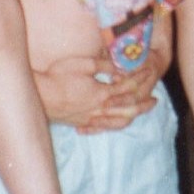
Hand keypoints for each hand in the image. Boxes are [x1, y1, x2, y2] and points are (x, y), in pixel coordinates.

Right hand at [36, 53, 161, 133]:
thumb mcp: (83, 64)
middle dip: (143, 105)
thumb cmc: (58, 76)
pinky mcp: (79, 123)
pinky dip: (109, 127)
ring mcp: (89, 119)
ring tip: (138, 114)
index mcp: (102, 94)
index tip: (149, 72)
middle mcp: (99, 109)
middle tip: (155, 101)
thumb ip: (103, 66)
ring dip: (130, 117)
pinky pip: (100, 128)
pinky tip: (111, 125)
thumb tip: (119, 68)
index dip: (140, 79)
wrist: (38, 95)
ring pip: (116, 122)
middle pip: (128, 109)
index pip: (127, 87)